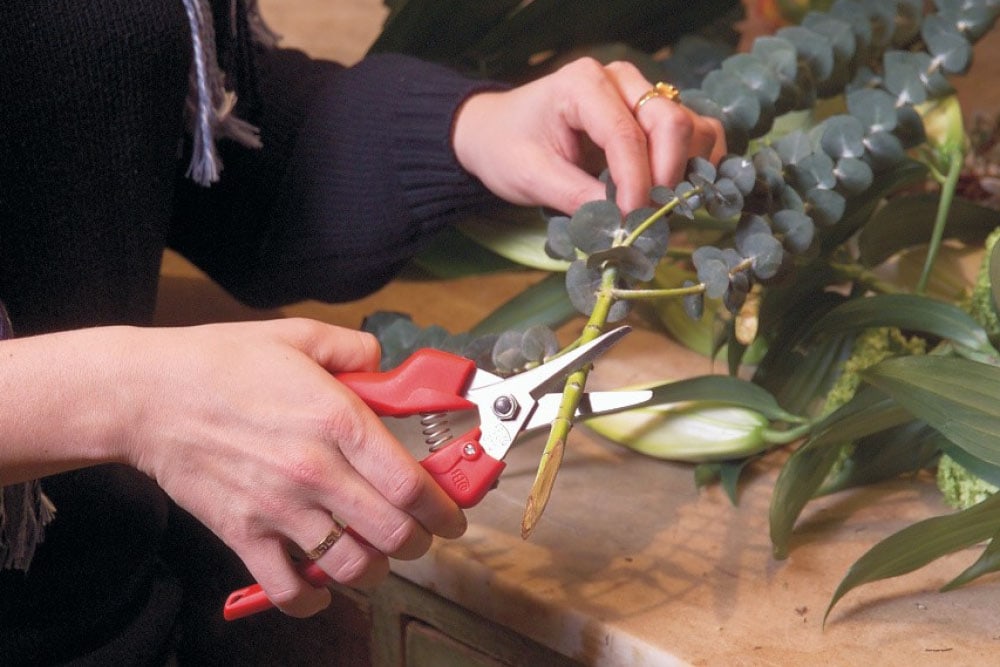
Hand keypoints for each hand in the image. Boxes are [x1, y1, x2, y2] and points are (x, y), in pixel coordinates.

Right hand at [0, 319, 465, 616]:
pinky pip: (287, 588)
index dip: (445, 509)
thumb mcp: (298, 336)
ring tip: (376, 557)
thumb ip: (354, 349)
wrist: (147, 395)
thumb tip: (385, 363)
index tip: (454, 516)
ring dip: (376, 570)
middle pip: (393, 533)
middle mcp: (315, 471)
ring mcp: (279, 508)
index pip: (411, 483)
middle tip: (421, 536)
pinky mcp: (243, 534)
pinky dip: (312, 599)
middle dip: (420, 542)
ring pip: (352, 567)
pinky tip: (322, 588)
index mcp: (337, 421)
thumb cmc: (220, 363)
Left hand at [452, 57, 726, 213]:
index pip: (626, 135)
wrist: (497, 133)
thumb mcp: (529, 177)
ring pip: (691, 128)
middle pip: (670, 123)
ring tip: (658, 209)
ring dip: (684, 173)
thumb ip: (576, 198)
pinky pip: (695, 135)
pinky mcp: (653, 115)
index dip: (636, 184)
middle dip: (666, 178)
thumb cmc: (506, 148)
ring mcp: (641, 94)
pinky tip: (675, 195)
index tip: (632, 224)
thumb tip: (622, 225)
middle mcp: (620, 80)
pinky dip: (694, 166)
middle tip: (649, 221)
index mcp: (583, 84)